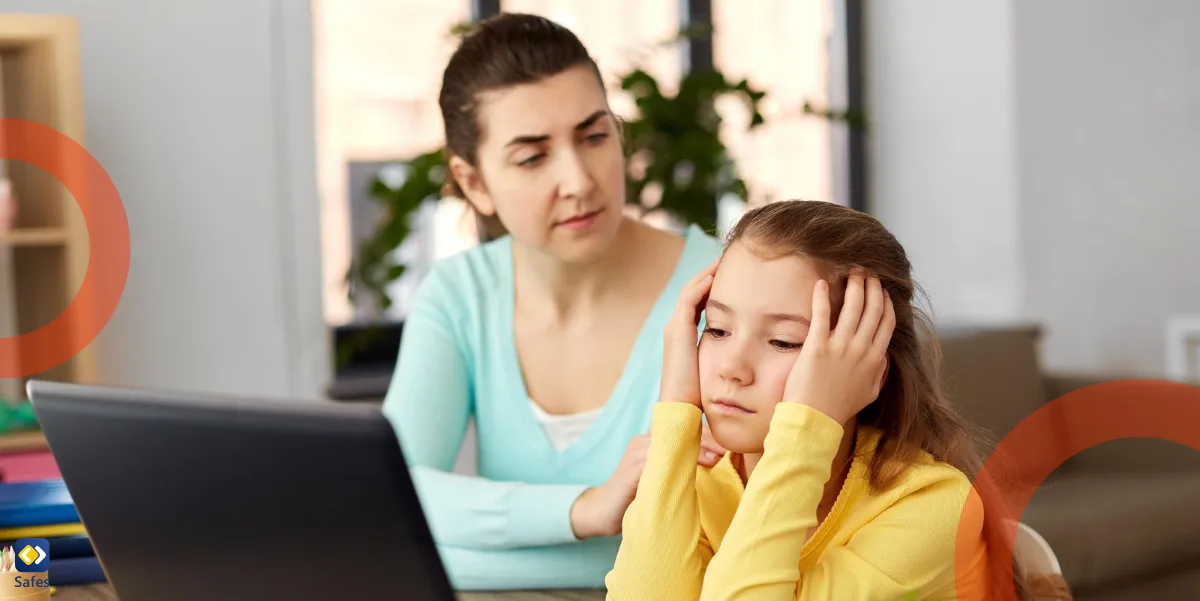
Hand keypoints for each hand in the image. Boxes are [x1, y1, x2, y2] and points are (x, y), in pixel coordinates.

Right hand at [569, 423, 724, 537]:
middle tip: (724, 452)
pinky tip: (691, 469)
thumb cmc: (634, 498)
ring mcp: (636, 453)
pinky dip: (675, 463)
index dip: (705, 438)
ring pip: (671, 444)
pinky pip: (656, 460)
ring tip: (715, 459)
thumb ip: (678, 469)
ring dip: (695, 450)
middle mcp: (643, 441)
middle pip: (679, 433)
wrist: (600, 512)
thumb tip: (712, 465)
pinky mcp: (631, 468)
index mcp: (651, 442)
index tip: (725, 448)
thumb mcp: (659, 480)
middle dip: (704, 441)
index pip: (683, 432)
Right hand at [660, 259, 719, 406]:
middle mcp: (676, 328)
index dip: (713, 291)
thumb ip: (726, 363)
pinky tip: (716, 275)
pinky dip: (701, 285)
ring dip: (706, 275)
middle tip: (726, 262)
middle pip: (693, 293)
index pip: (698, 305)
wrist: (679, 410)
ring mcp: (674, 327)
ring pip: (691, 291)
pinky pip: (689, 299)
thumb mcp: (714, 374)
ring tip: (722, 261)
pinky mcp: (677, 330)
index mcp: (684, 338)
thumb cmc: (699, 398)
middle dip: (709, 277)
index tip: (732, 279)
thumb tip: (749, 362)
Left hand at [782, 268, 895, 423]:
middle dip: (872, 286)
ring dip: (854, 285)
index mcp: (875, 359)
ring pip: (853, 307)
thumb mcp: (869, 392)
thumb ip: (879, 373)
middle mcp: (861, 349)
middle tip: (867, 271)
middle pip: (873, 309)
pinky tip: (821, 282)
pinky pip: (822, 315)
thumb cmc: (840, 407)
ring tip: (852, 271)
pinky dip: (822, 296)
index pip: (886, 323)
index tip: (882, 290)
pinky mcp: (817, 346)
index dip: (886, 303)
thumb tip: (883, 356)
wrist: (816, 419)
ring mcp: (840, 346)